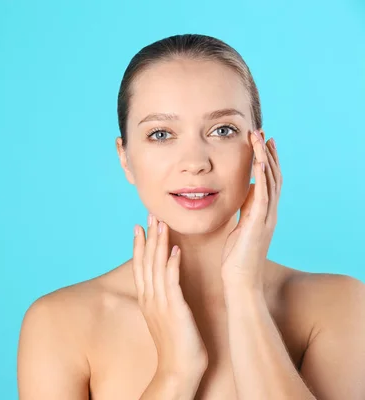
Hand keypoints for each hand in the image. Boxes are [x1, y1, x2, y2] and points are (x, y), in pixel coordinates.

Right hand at [133, 215, 207, 377]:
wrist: (178, 370)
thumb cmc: (176, 346)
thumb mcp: (164, 318)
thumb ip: (162, 300)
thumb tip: (164, 287)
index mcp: (147, 300)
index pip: (140, 266)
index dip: (139, 245)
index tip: (139, 225)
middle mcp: (150, 298)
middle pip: (145, 261)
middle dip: (148, 236)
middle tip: (150, 214)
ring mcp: (160, 303)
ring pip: (156, 267)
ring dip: (159, 244)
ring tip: (161, 223)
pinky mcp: (174, 309)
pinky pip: (172, 282)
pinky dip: (172, 264)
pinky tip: (175, 250)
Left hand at [221, 130, 281, 287]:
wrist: (240, 281)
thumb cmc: (236, 259)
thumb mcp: (238, 228)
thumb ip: (242, 212)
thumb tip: (239, 196)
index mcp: (262, 213)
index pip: (267, 181)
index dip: (265, 161)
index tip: (261, 143)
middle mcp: (268, 212)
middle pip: (272, 176)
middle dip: (267, 153)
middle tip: (262, 133)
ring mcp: (266, 217)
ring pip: (270, 181)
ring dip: (265, 158)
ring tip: (260, 139)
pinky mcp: (258, 223)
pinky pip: (262, 196)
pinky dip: (262, 178)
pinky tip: (259, 163)